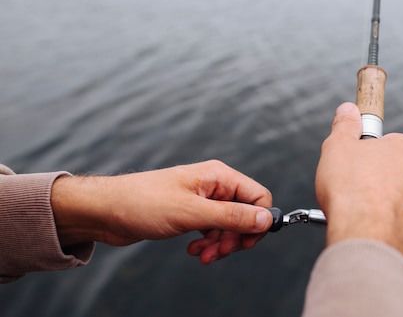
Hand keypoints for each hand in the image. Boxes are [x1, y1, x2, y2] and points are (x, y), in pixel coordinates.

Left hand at [51, 160, 272, 263]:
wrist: (106, 211)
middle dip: (236, 237)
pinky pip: (212, 230)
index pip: (257, 196)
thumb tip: (266, 219)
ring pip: (229, 225)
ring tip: (203, 256)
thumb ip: (232, 217)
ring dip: (221, 244)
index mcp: (218, 176)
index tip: (247, 243)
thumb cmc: (144, 203)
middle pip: (245, 213)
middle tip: (220, 253)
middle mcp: (214, 186)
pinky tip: (194, 251)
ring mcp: (202, 200)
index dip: (258, 221)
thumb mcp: (192, 213)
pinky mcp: (190, 213)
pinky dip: (208, 243)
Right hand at [315, 103, 402, 266]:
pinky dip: (386, 222)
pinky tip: (369, 227)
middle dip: (374, 177)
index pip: (385, 143)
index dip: (364, 153)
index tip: (351, 164)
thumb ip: (344, 125)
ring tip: (358, 210)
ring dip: (381, 201)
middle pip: (393, 170)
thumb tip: (348, 110)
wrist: (367, 239)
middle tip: (351, 188)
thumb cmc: (352, 191)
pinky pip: (400, 220)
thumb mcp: (337, 147)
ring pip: (398, 196)